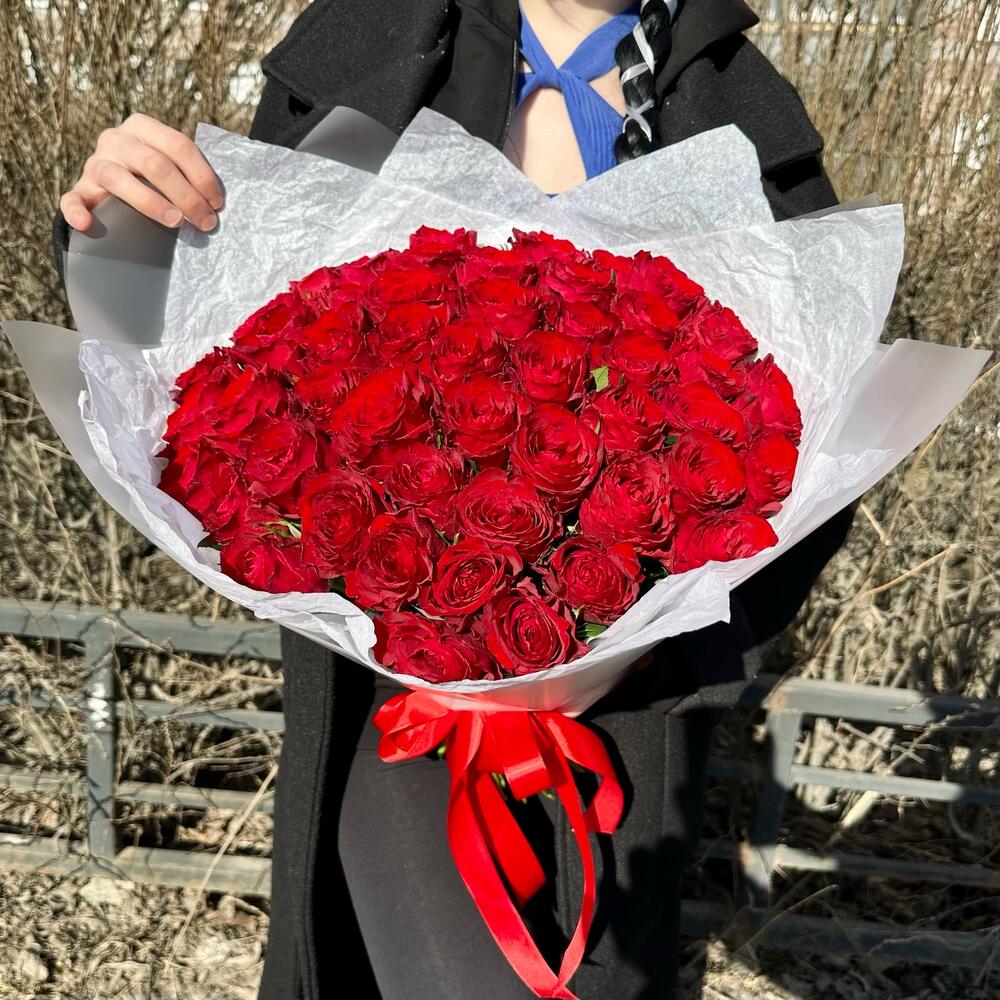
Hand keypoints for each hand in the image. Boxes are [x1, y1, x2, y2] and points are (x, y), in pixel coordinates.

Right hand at [59, 113, 222, 232]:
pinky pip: (72, 198)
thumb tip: (216, 203)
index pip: (178, 145)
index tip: (217, 204)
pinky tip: (87, 225)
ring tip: (175, 222)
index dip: (202, 176)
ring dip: (152, 203)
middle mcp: (116, 140)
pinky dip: (77, 211)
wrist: (113, 187)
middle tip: (205, 222)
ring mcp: (95, 163)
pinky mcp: (81, 188)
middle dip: (186, 196)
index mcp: (143, 128)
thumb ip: (187, 173)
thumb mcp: (169, 164)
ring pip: (120, 180)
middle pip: (155, 164)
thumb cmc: (153, 177)